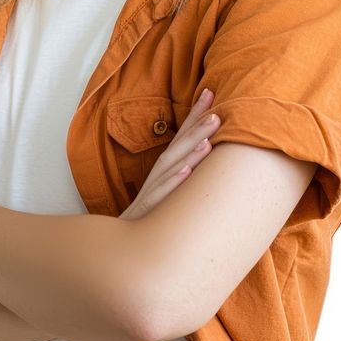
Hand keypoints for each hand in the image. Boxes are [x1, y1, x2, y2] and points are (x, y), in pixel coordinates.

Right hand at [120, 89, 220, 221]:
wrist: (122, 248)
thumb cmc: (150, 219)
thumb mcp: (169, 194)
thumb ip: (183, 174)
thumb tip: (209, 156)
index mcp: (164, 170)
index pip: (181, 137)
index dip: (194, 116)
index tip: (210, 92)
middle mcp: (157, 176)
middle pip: (177, 147)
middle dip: (196, 128)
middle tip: (217, 111)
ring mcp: (151, 192)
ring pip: (170, 168)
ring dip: (189, 152)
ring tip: (208, 139)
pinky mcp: (147, 211)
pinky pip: (160, 195)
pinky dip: (173, 182)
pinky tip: (187, 171)